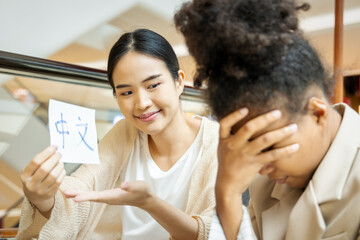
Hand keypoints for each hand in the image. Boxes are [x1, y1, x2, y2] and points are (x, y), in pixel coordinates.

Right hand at [20, 145, 65, 216]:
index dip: (46, 152)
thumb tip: (53, 149)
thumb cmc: (34, 178)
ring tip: (60, 162)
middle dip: (54, 159)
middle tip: (59, 154)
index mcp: (24, 175)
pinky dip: (62, 173)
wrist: (34, 196)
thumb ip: (40, 161)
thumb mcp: (31, 170)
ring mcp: (40, 190)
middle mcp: (31, 184)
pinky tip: (61, 170)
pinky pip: (59, 181)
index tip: (53, 147)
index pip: (36, 161)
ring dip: (59, 166)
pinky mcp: (49, 194)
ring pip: (53, 175)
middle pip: (45, 168)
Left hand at [64, 181, 153, 208]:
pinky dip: (85, 194)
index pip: (98, 197)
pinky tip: (79, 194)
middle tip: (66, 193)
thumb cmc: (142, 192)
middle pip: (91, 197)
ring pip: (91, 197)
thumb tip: (123, 185)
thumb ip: (131, 186)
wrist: (145, 199)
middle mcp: (109, 199)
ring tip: (67, 193)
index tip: (76, 198)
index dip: (87, 197)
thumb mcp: (139, 187)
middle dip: (78, 195)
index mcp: (115, 196)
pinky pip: (94, 196)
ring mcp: (108, 198)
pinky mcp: (108, 196)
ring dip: (80, 194)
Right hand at [215, 108, 298, 239]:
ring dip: (281, 133)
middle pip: (249, 128)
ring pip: (264, 140)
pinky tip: (295, 146)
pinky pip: (272, 155)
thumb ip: (233, 135)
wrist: (227, 184)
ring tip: (293, 127)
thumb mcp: (224, 147)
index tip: (245, 109)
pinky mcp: (255, 164)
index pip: (225, 123)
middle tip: (278, 112)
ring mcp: (244, 154)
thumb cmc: (228, 162)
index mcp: (224, 139)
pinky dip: (285, 150)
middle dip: (265, 119)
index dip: (234, 115)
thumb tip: (246, 117)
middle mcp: (234, 145)